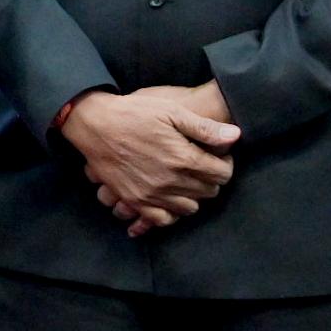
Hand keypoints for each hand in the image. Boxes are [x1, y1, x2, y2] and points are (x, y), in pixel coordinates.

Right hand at [61, 86, 239, 235]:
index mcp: (183, 158)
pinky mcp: (135, 200)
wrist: (95, 125)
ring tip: (187, 180)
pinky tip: (170, 196)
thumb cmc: (134, 113)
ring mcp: (152, 194)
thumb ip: (204, 127)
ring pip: (190, 208)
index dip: (225, 164)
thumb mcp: (171, 111)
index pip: (222, 173)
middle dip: (211, 179)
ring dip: (193, 195)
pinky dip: (171, 212)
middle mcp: (170, 181)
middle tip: (203, 166)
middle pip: (208, 192)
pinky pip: (163, 219)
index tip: (219, 156)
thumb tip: (235, 136)